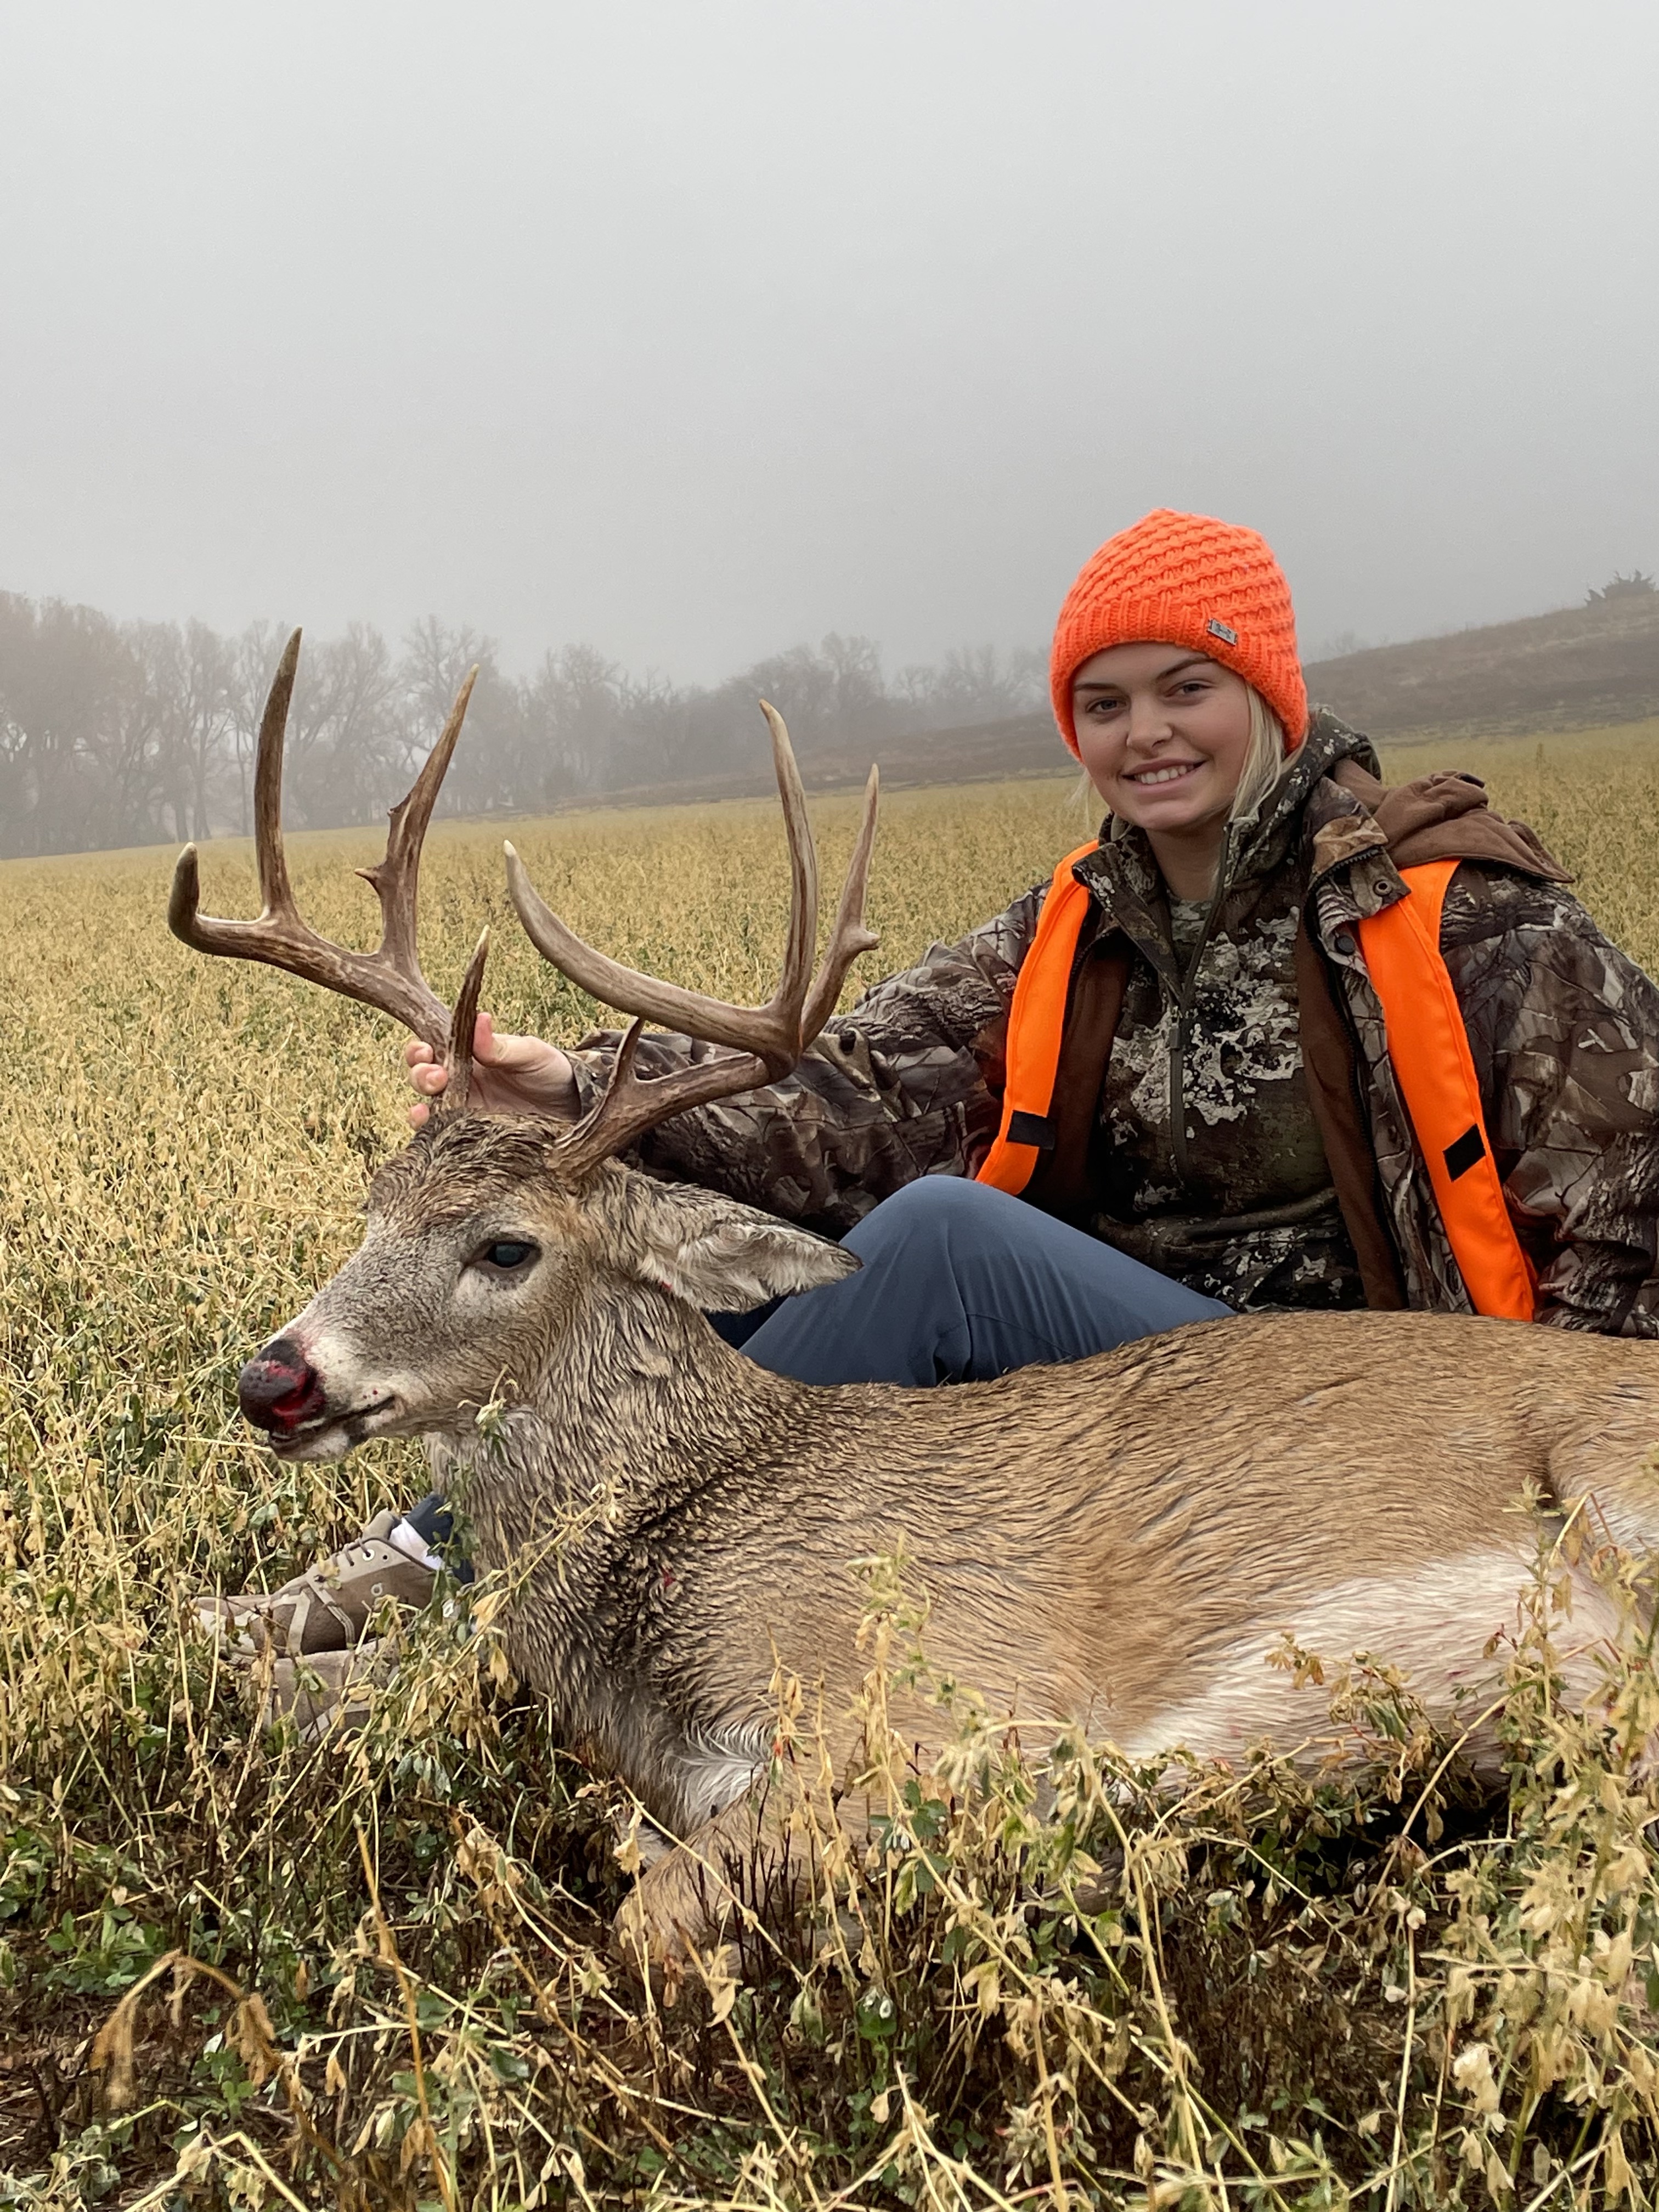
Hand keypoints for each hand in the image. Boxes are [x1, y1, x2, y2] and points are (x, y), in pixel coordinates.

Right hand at [405, 1013, 578, 1125]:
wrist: (575, 1107)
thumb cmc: (552, 1072)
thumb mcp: (531, 1054)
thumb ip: (502, 1045)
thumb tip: (479, 1019)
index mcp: (470, 1055)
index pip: (434, 1047)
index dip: (421, 1048)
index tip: (426, 1050)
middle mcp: (461, 1081)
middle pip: (423, 1076)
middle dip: (420, 1074)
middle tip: (436, 1077)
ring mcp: (463, 1109)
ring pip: (427, 1105)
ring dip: (419, 1103)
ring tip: (425, 1107)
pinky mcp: (468, 1134)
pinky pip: (440, 1133)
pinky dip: (427, 1130)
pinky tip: (427, 1125)